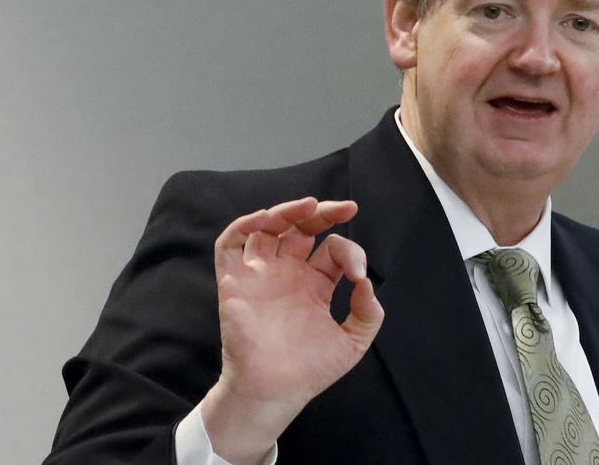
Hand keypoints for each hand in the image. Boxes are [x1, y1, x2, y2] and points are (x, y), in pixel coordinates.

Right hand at [201, 197, 383, 464]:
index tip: (358, 274)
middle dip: (322, 212)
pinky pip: (230, 244)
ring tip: (308, 205)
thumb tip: (366, 282)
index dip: (349, 253)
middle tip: (344, 206)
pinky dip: (244, 225)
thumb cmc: (310, 371)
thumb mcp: (353, 343)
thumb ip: (367, 313)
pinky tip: (266, 219)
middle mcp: (287, 274)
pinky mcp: (234, 281)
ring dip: (286, 211)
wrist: (274, 393)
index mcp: (315, 284)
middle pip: (301, 228)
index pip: (332, 250)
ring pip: (267, 228)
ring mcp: (260, 275)